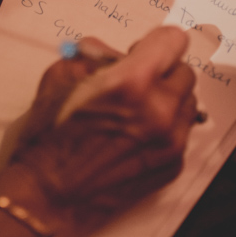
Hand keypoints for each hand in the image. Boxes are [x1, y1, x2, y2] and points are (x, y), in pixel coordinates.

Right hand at [0, 26, 198, 236]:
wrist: (48, 196)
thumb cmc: (49, 139)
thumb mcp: (60, 77)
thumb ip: (96, 55)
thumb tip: (116, 52)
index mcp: (132, 83)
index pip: (173, 40)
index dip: (155, 42)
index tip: (144, 50)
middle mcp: (160, 111)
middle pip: (184, 71)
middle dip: (161, 72)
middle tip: (135, 83)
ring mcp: (171, 141)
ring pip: (188, 102)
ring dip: (167, 99)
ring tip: (135, 111)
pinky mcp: (173, 165)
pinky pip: (182, 132)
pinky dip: (166, 128)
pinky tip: (135, 137)